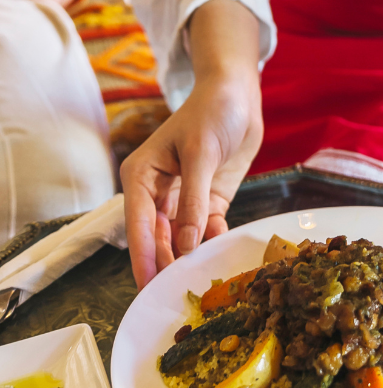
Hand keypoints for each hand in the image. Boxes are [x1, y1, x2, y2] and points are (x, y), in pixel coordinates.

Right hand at [121, 0, 262, 288]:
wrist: (239, 95)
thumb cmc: (212, 112)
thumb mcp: (201, 154)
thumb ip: (193, 200)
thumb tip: (186, 244)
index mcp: (141, 176)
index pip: (138, 225)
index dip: (144, 257)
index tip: (148, 286)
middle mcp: (157, 191)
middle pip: (157, 237)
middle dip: (168, 262)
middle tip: (178, 292)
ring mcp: (183, 198)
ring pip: (182, 238)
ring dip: (192, 255)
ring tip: (203, 277)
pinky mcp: (208, 200)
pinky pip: (207, 228)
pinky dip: (214, 239)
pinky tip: (222, 248)